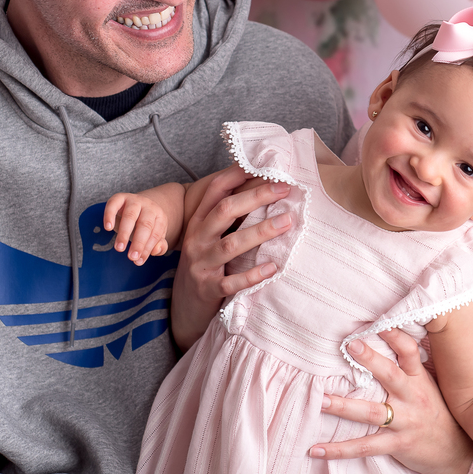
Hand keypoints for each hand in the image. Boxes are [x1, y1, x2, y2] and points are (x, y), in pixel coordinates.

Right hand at [103, 192, 169, 264]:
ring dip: (124, 233)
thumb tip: (156, 251)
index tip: (139, 261)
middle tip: (131, 257)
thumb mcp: (155, 236)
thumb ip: (159, 246)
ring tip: (119, 248)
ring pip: (130, 215)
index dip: (147, 248)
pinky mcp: (119, 197)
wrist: (138, 205)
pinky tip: (108, 228)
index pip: (155, 234)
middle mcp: (148, 206)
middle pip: (145, 225)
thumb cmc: (146, 225)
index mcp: (160, 216)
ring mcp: (134, 200)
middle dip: (138, 242)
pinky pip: (114, 204)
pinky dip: (110, 215)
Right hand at [170, 164, 294, 348]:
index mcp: (198, 223)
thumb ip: (227, 217)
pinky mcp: (208, 290)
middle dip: (255, 197)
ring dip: (261, 231)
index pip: (214, 192)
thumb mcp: (208, 237)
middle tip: (284, 188)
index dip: (237, 176)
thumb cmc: (205, 264)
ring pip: (231, 245)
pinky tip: (273, 266)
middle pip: (225, 211)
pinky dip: (253, 274)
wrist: (184, 308)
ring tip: (288, 221)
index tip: (263, 166)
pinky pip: (232, 282)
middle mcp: (197, 240)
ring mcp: (201, 265)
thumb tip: (262, 188)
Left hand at [309, 329, 472, 473]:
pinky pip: (365, 447)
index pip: (409, 351)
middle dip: (370, 359)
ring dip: (344, 406)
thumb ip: (408, 367)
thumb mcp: (428, 386)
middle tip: (349, 345)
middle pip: (390, 375)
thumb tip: (384, 339)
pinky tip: (315, 449)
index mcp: (419, 379)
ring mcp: (405, 422)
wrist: (457, 453)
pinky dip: (339, 450)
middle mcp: (412, 397)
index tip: (378, 321)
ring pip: (372, 413)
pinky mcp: (397, 445)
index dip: (395, 335)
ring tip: (321, 400)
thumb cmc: (438, 413)